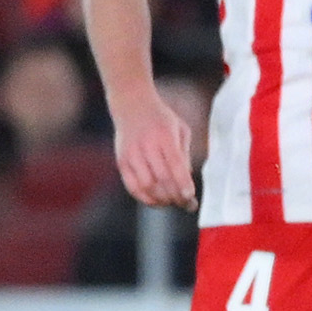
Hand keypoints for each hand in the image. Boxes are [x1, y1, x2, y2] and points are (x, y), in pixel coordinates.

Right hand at [111, 93, 196, 208]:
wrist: (132, 105)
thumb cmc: (162, 120)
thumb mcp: (181, 130)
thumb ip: (184, 155)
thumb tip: (186, 183)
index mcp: (164, 136)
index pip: (175, 165)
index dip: (183, 184)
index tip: (190, 197)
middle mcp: (146, 146)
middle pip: (161, 179)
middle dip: (175, 196)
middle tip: (187, 204)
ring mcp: (131, 154)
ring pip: (146, 186)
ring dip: (161, 200)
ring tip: (173, 202)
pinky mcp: (121, 162)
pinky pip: (132, 186)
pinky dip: (145, 198)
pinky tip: (157, 201)